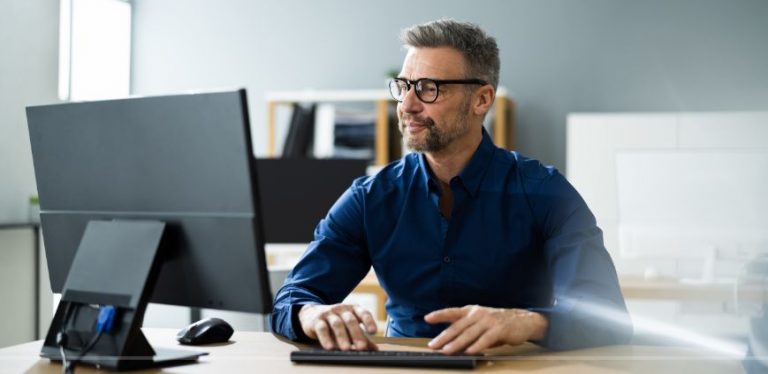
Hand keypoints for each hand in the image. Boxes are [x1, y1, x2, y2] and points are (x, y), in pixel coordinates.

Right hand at [298, 303, 377, 350]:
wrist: (312, 313)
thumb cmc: (336, 321)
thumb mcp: (349, 326)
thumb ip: (362, 336)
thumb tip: (376, 349)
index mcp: (353, 309)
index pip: (363, 313)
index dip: (369, 321)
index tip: (373, 331)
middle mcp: (342, 309)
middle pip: (350, 320)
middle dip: (356, 334)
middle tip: (361, 347)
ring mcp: (329, 313)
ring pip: (337, 324)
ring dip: (342, 337)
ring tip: (346, 349)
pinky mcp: (317, 320)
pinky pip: (322, 328)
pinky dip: (325, 338)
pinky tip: (329, 347)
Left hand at [424, 305, 547, 354]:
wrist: (524, 321)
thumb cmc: (498, 323)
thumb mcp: (480, 323)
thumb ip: (467, 331)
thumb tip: (451, 343)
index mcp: (472, 311)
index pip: (452, 312)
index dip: (439, 314)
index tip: (427, 318)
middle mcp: (479, 314)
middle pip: (458, 326)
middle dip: (444, 337)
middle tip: (433, 345)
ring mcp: (489, 321)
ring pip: (469, 333)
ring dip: (457, 344)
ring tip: (447, 351)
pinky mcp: (499, 329)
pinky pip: (485, 339)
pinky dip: (477, 346)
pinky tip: (469, 352)